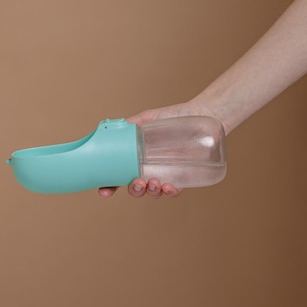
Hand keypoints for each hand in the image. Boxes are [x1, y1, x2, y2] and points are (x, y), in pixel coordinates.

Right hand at [98, 101, 217, 197]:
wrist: (202, 114)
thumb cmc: (174, 116)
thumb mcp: (150, 117)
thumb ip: (132, 124)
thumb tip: (113, 129)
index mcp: (136, 157)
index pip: (119, 175)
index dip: (109, 186)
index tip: (104, 191)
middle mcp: (148, 168)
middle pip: (134, 188)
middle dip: (133, 190)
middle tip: (136, 183)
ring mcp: (165, 174)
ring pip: (152, 192)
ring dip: (150, 191)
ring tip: (154, 183)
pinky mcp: (183, 178)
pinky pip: (173, 191)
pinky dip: (169, 192)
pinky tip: (168, 187)